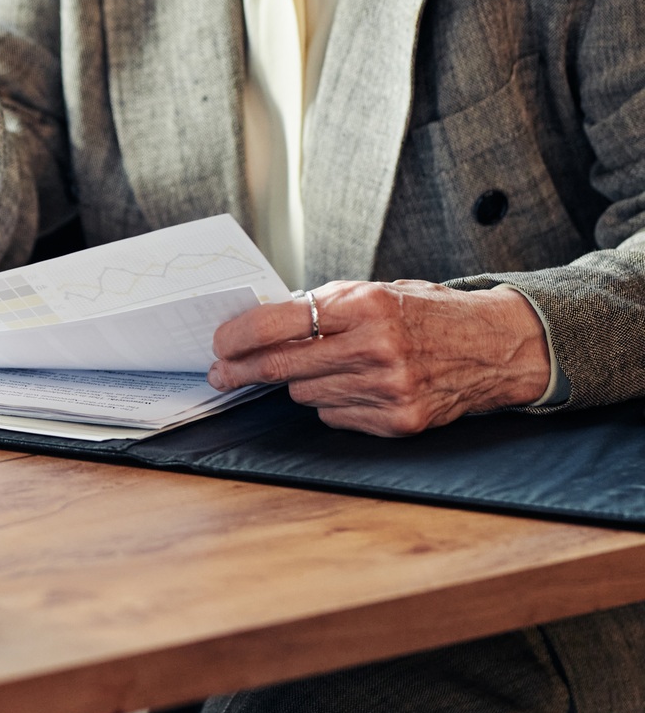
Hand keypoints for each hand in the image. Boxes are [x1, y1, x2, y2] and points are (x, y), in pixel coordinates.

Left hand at [207, 281, 553, 434]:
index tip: (219, 344)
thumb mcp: (373, 293)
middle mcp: (376, 348)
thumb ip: (320, 307)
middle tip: (221, 373)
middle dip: (242, 371)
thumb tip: (258, 324)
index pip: (279, 324)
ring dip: (301, 382)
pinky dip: (333, 402)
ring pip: (304, 393)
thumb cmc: (424, 314)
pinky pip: (333, 415)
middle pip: (281, 367)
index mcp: (365, 307)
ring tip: (328, 366)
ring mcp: (388, 388)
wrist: (493, 345)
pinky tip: (356, 386)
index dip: (240, 337)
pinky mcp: (397, 420)